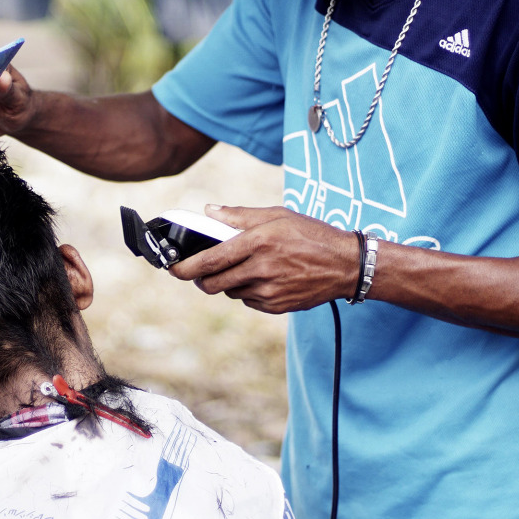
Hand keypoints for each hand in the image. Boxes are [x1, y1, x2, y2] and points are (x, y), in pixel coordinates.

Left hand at [167, 205, 357, 313]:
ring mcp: (270, 291)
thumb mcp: (277, 215)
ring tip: (245, 267)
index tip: (172, 268)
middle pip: (214, 283)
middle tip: (202, 271)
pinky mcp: (277, 306)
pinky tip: (263, 278)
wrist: (346, 265)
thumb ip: (239, 215)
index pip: (212, 259)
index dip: (186, 267)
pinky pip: (248, 301)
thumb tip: (208, 212)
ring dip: (228, 282)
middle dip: (201, 279)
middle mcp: (262, 268)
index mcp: (259, 242)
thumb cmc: (311, 234)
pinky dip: (248, 291)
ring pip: (230, 292)